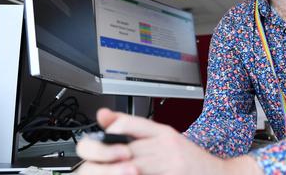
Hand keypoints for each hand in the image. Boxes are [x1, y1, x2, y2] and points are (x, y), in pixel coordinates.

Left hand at [76, 108, 261, 174]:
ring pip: (131, 166)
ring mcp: (169, 163)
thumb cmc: (193, 162)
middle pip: (123, 147)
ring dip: (115, 170)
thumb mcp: (167, 140)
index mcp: (162, 132)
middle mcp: (166, 145)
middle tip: (92, 167)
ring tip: (105, 172)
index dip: (107, 133)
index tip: (95, 144)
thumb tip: (104, 117)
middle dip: (103, 159)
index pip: (128, 124)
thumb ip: (136, 130)